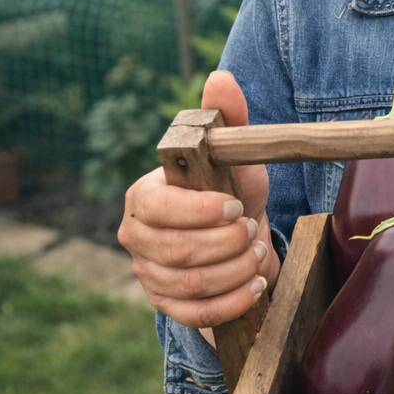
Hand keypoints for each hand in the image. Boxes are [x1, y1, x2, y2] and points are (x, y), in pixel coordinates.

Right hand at [119, 71, 276, 335]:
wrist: (237, 233)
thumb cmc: (231, 187)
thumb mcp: (235, 151)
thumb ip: (227, 116)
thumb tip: (220, 78)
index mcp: (144, 195)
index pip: (160, 210)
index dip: (201, 212)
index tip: (237, 207)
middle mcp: (135, 236)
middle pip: (176, 251)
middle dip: (226, 243)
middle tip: (253, 230)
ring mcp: (147, 273)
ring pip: (190, 284)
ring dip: (235, 270)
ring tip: (257, 251)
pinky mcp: (166, 303)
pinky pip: (195, 314)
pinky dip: (233, 302)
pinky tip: (256, 285)